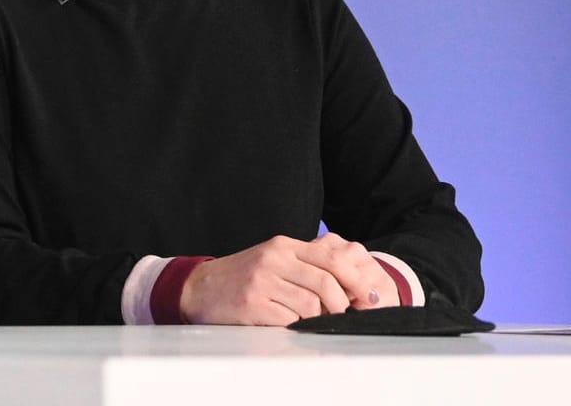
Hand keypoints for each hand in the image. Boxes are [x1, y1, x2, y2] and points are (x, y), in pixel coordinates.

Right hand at [178, 233, 399, 325]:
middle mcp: (273, 260)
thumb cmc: (243, 277)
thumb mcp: (273, 259)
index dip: (356, 280)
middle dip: (343, 303)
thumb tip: (348, 286)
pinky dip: (296, 325)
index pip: (331, 258)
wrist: (201, 288)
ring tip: (311, 320)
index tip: (370, 297)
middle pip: (326, 281)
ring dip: (318, 318)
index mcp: (282, 246)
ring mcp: (261, 282)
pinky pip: (289, 319)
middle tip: (346, 315)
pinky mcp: (252, 304)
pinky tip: (288, 322)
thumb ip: (305, 265)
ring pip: (311, 304)